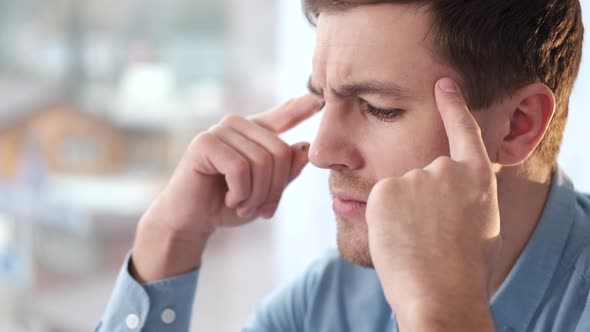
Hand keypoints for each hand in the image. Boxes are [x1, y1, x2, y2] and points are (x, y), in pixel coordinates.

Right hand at [131, 94, 321, 281]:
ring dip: (256, 195)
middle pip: (281, 152)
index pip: (281, 117)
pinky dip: (241, 193)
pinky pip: (240, 169)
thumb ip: (285, 172)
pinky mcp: (205, 143)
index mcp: (253, 134)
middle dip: (274, 189)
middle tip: (260, 209)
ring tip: (242, 205)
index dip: (299, 108)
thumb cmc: (228, 205)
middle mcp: (238, 125)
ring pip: (262, 162)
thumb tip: (303, 147)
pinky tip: (230, 199)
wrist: (193, 220)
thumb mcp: (265, 192)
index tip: (318, 99)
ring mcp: (220, 131)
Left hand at [365, 78, 500, 330]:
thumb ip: (465, 194)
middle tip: (427, 237)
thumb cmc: (465, 270)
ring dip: (401, 214)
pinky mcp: (384, 189)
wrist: (442, 294)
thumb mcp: (481, 223)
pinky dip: (383, 220)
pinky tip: (398, 240)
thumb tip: (450, 188)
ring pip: (397, 190)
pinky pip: (379, 202)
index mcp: (477, 177)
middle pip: (420, 175)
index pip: (464, 130)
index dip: (453, 105)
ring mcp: (415, 177)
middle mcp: (446, 169)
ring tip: (415, 243)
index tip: (444, 82)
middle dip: (418, 201)